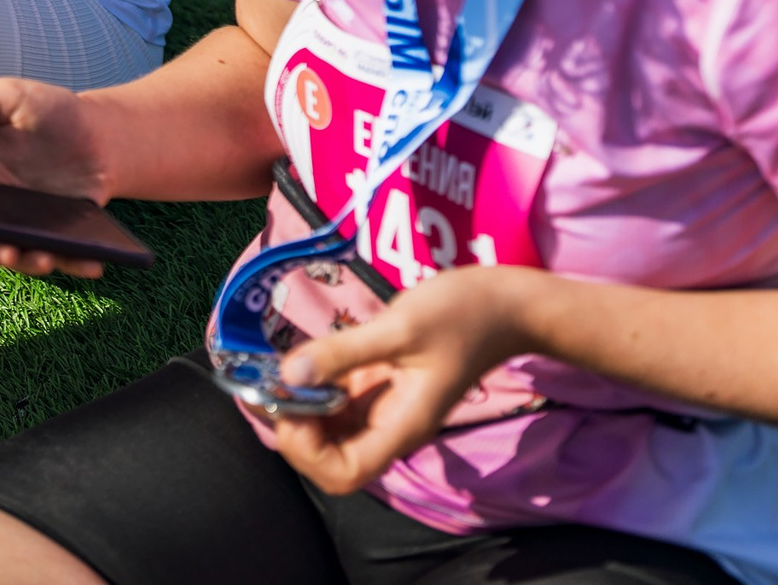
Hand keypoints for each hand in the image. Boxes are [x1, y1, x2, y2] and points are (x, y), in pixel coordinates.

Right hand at [0, 77, 119, 277]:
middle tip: (6, 249)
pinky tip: (91, 263)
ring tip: (45, 259)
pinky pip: (57, 256)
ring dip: (26, 261)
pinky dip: (73, 262)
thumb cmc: (44, 111)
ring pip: (12, 252)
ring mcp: (18, 225)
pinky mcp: (52, 238)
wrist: (98, 134)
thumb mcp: (7, 94)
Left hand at [266, 264, 537, 493]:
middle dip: (294, 430)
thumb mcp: (400, 328)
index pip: (344, 472)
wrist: (507, 304)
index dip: (307, 451)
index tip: (290, 405)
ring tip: (272, 373)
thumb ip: (343, 352)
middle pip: (330, 459)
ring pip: (328, 431)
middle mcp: (389, 426)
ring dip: (297, 408)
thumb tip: (288, 375)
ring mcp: (383, 407)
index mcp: (401, 427)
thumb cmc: (463, 315)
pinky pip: (336, 401)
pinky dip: (311, 387)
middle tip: (270, 386)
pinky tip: (297, 361)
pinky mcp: (379, 385)